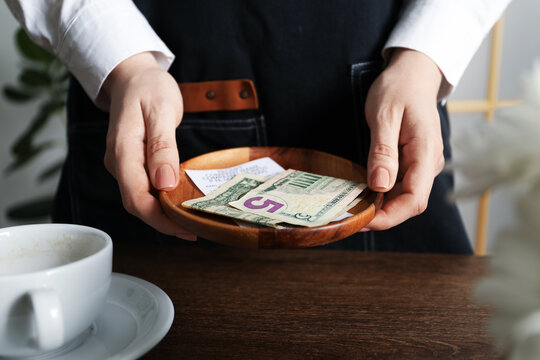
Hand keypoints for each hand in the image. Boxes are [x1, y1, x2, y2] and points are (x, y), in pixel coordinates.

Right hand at [101, 52, 195, 239]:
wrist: (134, 76)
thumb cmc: (149, 88)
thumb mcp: (161, 111)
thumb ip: (162, 147)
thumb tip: (165, 183)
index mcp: (122, 151)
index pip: (136, 197)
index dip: (160, 219)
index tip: (186, 228)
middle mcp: (118, 163)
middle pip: (137, 204)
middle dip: (165, 222)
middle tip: (196, 230)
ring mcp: (124, 164)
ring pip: (141, 199)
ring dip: (164, 214)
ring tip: (192, 222)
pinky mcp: (132, 164)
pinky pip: (145, 189)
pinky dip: (163, 201)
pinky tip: (181, 204)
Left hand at [364, 48, 444, 229]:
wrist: (412, 74)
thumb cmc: (399, 89)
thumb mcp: (385, 116)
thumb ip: (383, 152)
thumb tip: (380, 186)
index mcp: (426, 153)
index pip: (414, 199)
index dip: (390, 216)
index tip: (363, 220)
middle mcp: (428, 164)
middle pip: (409, 203)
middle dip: (382, 215)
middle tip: (350, 217)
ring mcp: (422, 164)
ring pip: (403, 197)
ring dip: (380, 206)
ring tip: (351, 207)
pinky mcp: (413, 163)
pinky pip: (399, 185)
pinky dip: (381, 194)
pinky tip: (361, 193)